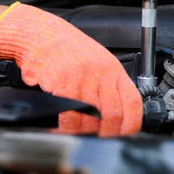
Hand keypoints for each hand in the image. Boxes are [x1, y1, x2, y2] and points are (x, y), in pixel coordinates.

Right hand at [0, 2, 142, 135]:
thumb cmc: (68, 49)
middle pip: (112, 115)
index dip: (131, 125)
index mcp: (113, 70)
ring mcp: (80, 78)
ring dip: (84, 133)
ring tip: (79, 134)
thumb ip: (109, 87)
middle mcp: (99, 73)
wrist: (41, 34)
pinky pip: (66, 114)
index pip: (132, 103)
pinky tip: (62, 128)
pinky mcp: (59, 83)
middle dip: (107, 134)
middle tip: (100, 140)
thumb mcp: (98, 62)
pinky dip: (65, 128)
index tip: (125, 134)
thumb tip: (119, 117)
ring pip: (88, 119)